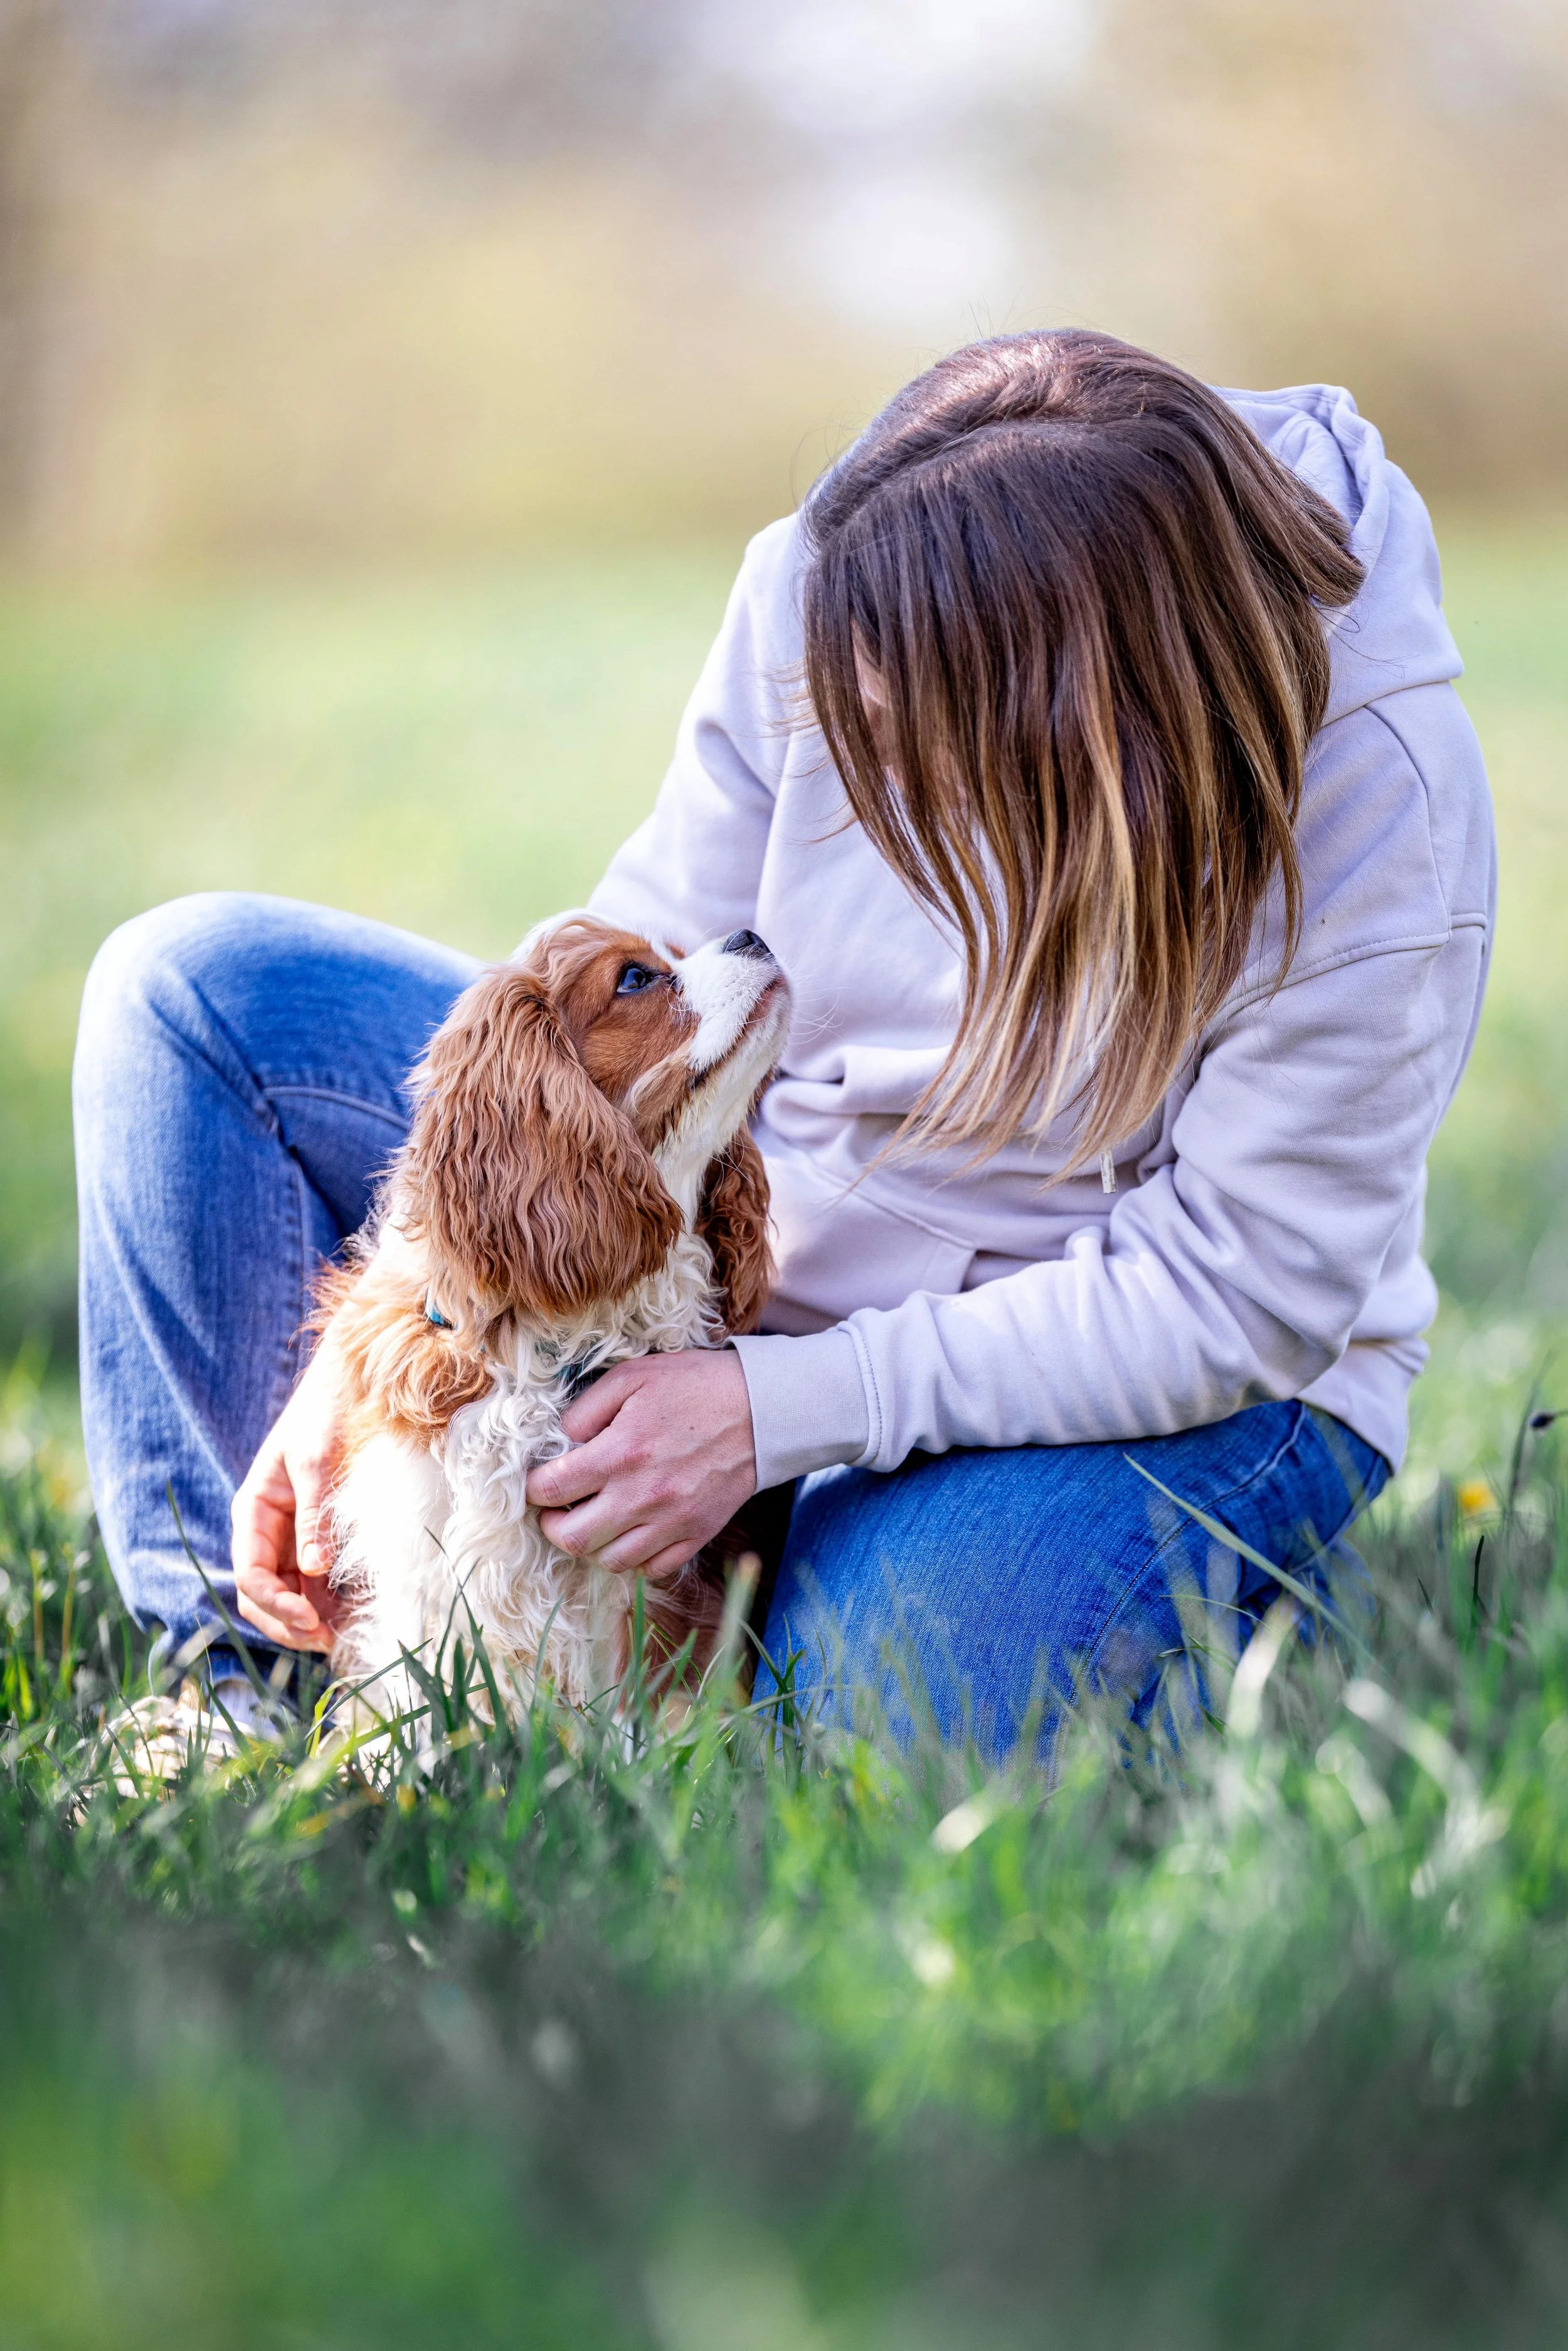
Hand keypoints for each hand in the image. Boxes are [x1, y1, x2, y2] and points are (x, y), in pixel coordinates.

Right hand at [230, 1342, 350, 1653]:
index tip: (310, 1620)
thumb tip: (315, 1570)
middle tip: (328, 1642)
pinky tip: (357, 1617)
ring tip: (348, 1638)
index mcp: (253, 1512)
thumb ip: (314, 1515)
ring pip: (291, 1597)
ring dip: (312, 1622)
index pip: (250, 1575)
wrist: (348, 1388)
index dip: (275, 1605)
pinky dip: (332, 1606)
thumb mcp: (318, 1461)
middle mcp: (267, 1533)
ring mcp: (291, 1540)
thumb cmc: (326, 1416)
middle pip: (263, 1597)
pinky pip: (317, 1585)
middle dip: (289, 1624)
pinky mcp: (318, 1542)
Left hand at [526, 1350, 756, 1579]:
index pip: (550, 1490)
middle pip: (572, 1539)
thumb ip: (587, 1408)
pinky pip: (652, 1569)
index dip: (533, 1488)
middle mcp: (642, 1496)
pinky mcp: (697, 1535)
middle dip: (553, 1526)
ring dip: (593, 1544)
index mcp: (620, 1453)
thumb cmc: (695, 1386)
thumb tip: (560, 1441)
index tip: (540, 1480)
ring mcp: (671, 1521)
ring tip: (595, 1520)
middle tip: (558, 1509)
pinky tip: (632, 1532)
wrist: (763, 1409)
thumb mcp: (633, 1376)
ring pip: (610, 1561)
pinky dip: (635, 1558)